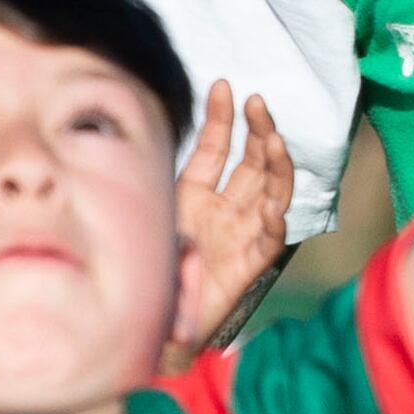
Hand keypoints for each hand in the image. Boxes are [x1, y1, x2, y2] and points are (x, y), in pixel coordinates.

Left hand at [170, 82, 296, 362]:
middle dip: (259, 132)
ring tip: (275, 142)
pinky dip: (273, 225)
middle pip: (252, 164)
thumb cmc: (144, 270)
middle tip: (258, 105)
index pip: (216, 148)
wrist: (147, 327)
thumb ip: (151, 180)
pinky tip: (272, 208)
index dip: (222, 118)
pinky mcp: (246, 268)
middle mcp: (222, 211)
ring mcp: (237, 237)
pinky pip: (268, 243)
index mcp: (195, 195)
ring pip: (270, 194)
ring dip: (276, 168)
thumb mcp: (144, 212)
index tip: (223, 86)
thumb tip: (137, 130)